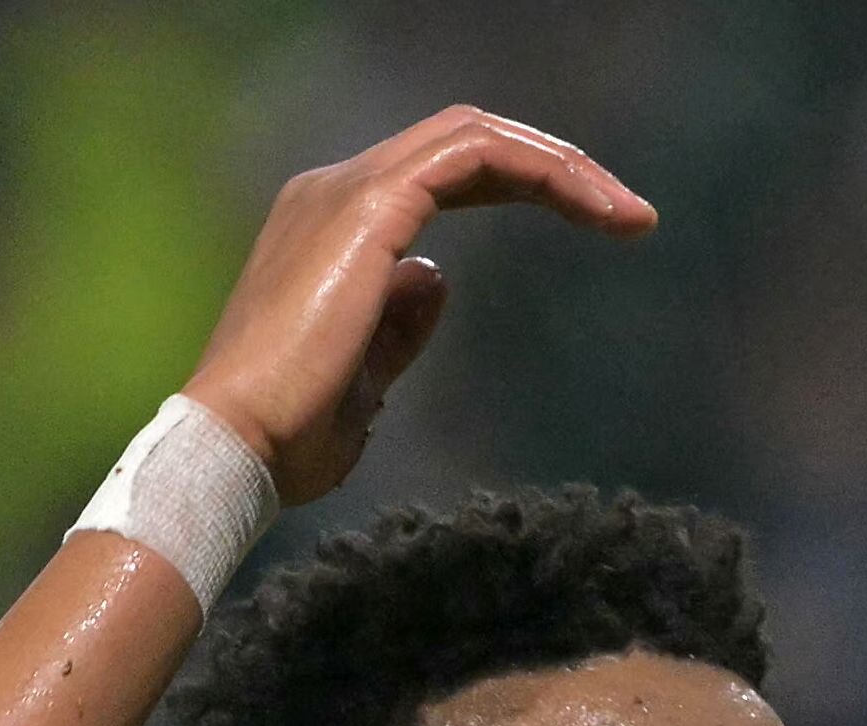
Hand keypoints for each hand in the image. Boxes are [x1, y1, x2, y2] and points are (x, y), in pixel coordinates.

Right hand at [185, 106, 655, 506]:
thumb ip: (399, 325)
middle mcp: (334, 190)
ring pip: (474, 135)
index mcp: (331, 225)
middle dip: (556, 168)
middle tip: (630, 215)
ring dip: (561, 166)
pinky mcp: (368, 207)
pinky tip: (593, 211)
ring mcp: (347, 191)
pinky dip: (540, 170)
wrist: (236, 448)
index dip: (523, 188)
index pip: (442, 173)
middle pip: (466, 141)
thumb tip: (437, 279)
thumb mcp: (363, 382)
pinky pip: (471, 155)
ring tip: (628, 215)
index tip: (599, 229)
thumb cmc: (289, 438)